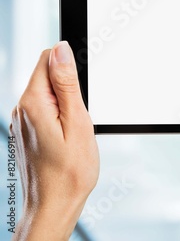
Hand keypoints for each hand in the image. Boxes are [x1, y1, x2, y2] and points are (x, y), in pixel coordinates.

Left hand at [10, 41, 98, 240]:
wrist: (54, 205)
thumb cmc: (70, 171)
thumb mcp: (77, 122)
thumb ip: (67, 84)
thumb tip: (60, 50)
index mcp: (33, 102)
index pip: (47, 58)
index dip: (70, 64)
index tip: (81, 87)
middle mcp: (21, 108)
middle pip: (47, 74)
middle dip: (70, 86)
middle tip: (80, 116)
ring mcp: (22, 120)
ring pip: (48, 93)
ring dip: (66, 103)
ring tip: (74, 130)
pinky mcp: (26, 130)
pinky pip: (45, 109)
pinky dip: (59, 115)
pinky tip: (67, 136)